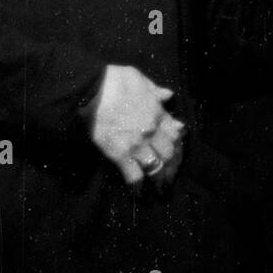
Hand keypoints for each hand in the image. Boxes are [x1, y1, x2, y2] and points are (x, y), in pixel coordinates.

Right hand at [90, 65, 184, 186]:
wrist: (92, 91)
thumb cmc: (115, 80)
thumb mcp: (141, 79)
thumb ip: (155, 90)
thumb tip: (168, 95)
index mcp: (158, 113)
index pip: (176, 134)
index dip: (179, 145)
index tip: (178, 153)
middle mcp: (152, 131)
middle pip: (169, 153)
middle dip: (172, 166)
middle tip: (171, 175)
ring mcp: (137, 145)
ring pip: (156, 167)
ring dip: (159, 180)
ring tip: (160, 189)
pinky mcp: (120, 155)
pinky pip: (133, 175)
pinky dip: (137, 186)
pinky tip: (138, 193)